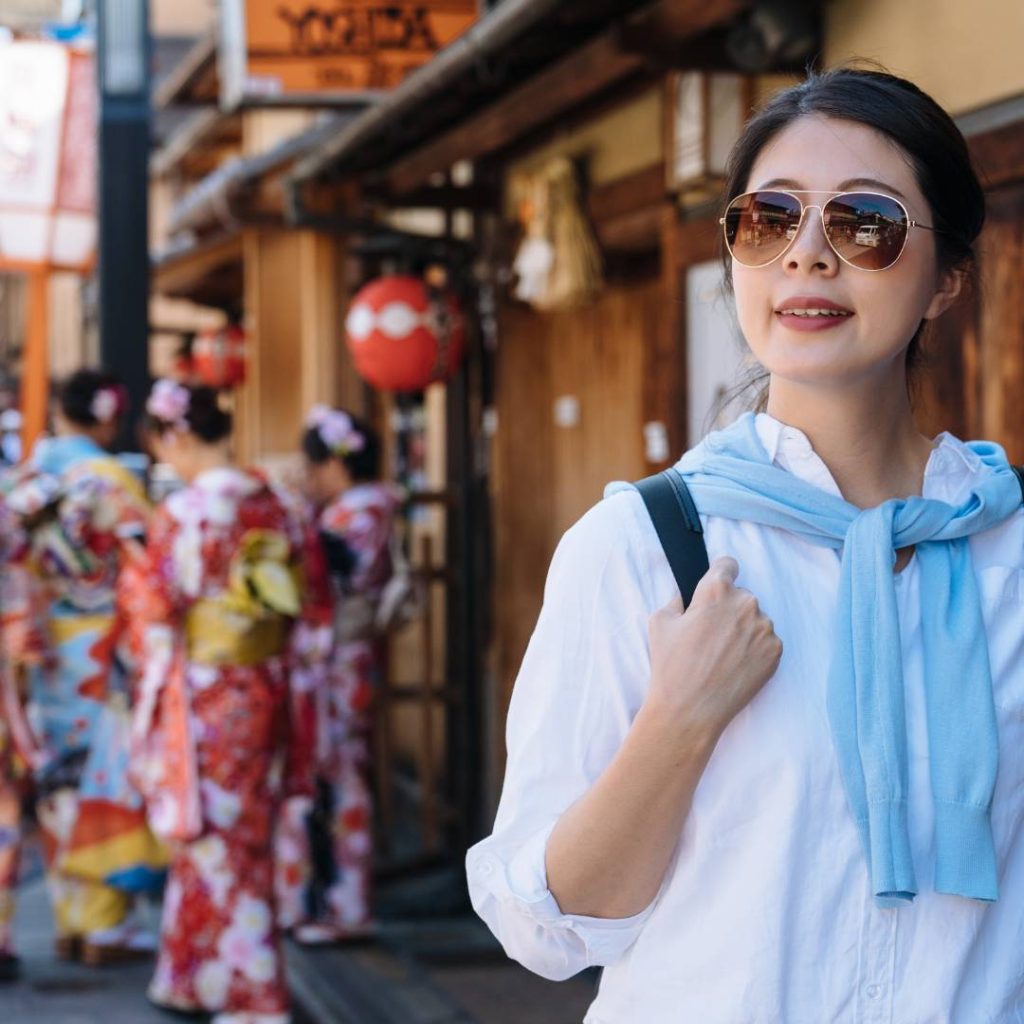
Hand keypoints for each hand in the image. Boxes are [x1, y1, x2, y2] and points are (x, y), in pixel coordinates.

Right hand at [646, 556, 782, 740]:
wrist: (692, 710)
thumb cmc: (672, 666)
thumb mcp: (660, 622)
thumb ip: (676, 599)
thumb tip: (686, 597)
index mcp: (716, 590)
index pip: (728, 564)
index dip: (720, 574)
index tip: (717, 586)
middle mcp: (746, 603)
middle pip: (741, 595)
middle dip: (728, 608)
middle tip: (710, 633)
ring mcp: (764, 628)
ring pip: (755, 618)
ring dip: (743, 629)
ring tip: (722, 654)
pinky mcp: (775, 651)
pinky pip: (766, 640)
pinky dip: (754, 649)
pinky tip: (735, 664)